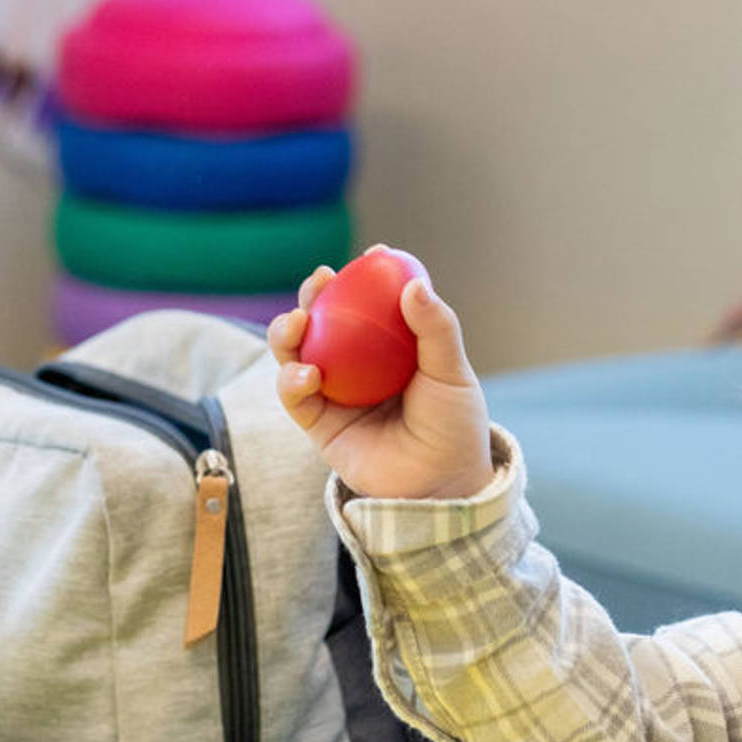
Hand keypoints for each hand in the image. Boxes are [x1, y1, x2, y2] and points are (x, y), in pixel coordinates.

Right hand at [269, 246, 494, 499]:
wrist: (441, 486)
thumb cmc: (453, 428)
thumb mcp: (451, 374)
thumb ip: (435, 330)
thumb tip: (414, 283)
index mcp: (391, 349)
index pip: (373, 304)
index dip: (368, 276)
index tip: (375, 255)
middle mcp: (359, 366)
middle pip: (326, 320)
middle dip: (315, 294)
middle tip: (320, 279)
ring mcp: (335, 392)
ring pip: (298, 351)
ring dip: (288, 330)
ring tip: (299, 323)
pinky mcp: (318, 423)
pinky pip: (294, 395)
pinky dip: (292, 380)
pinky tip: (306, 373)